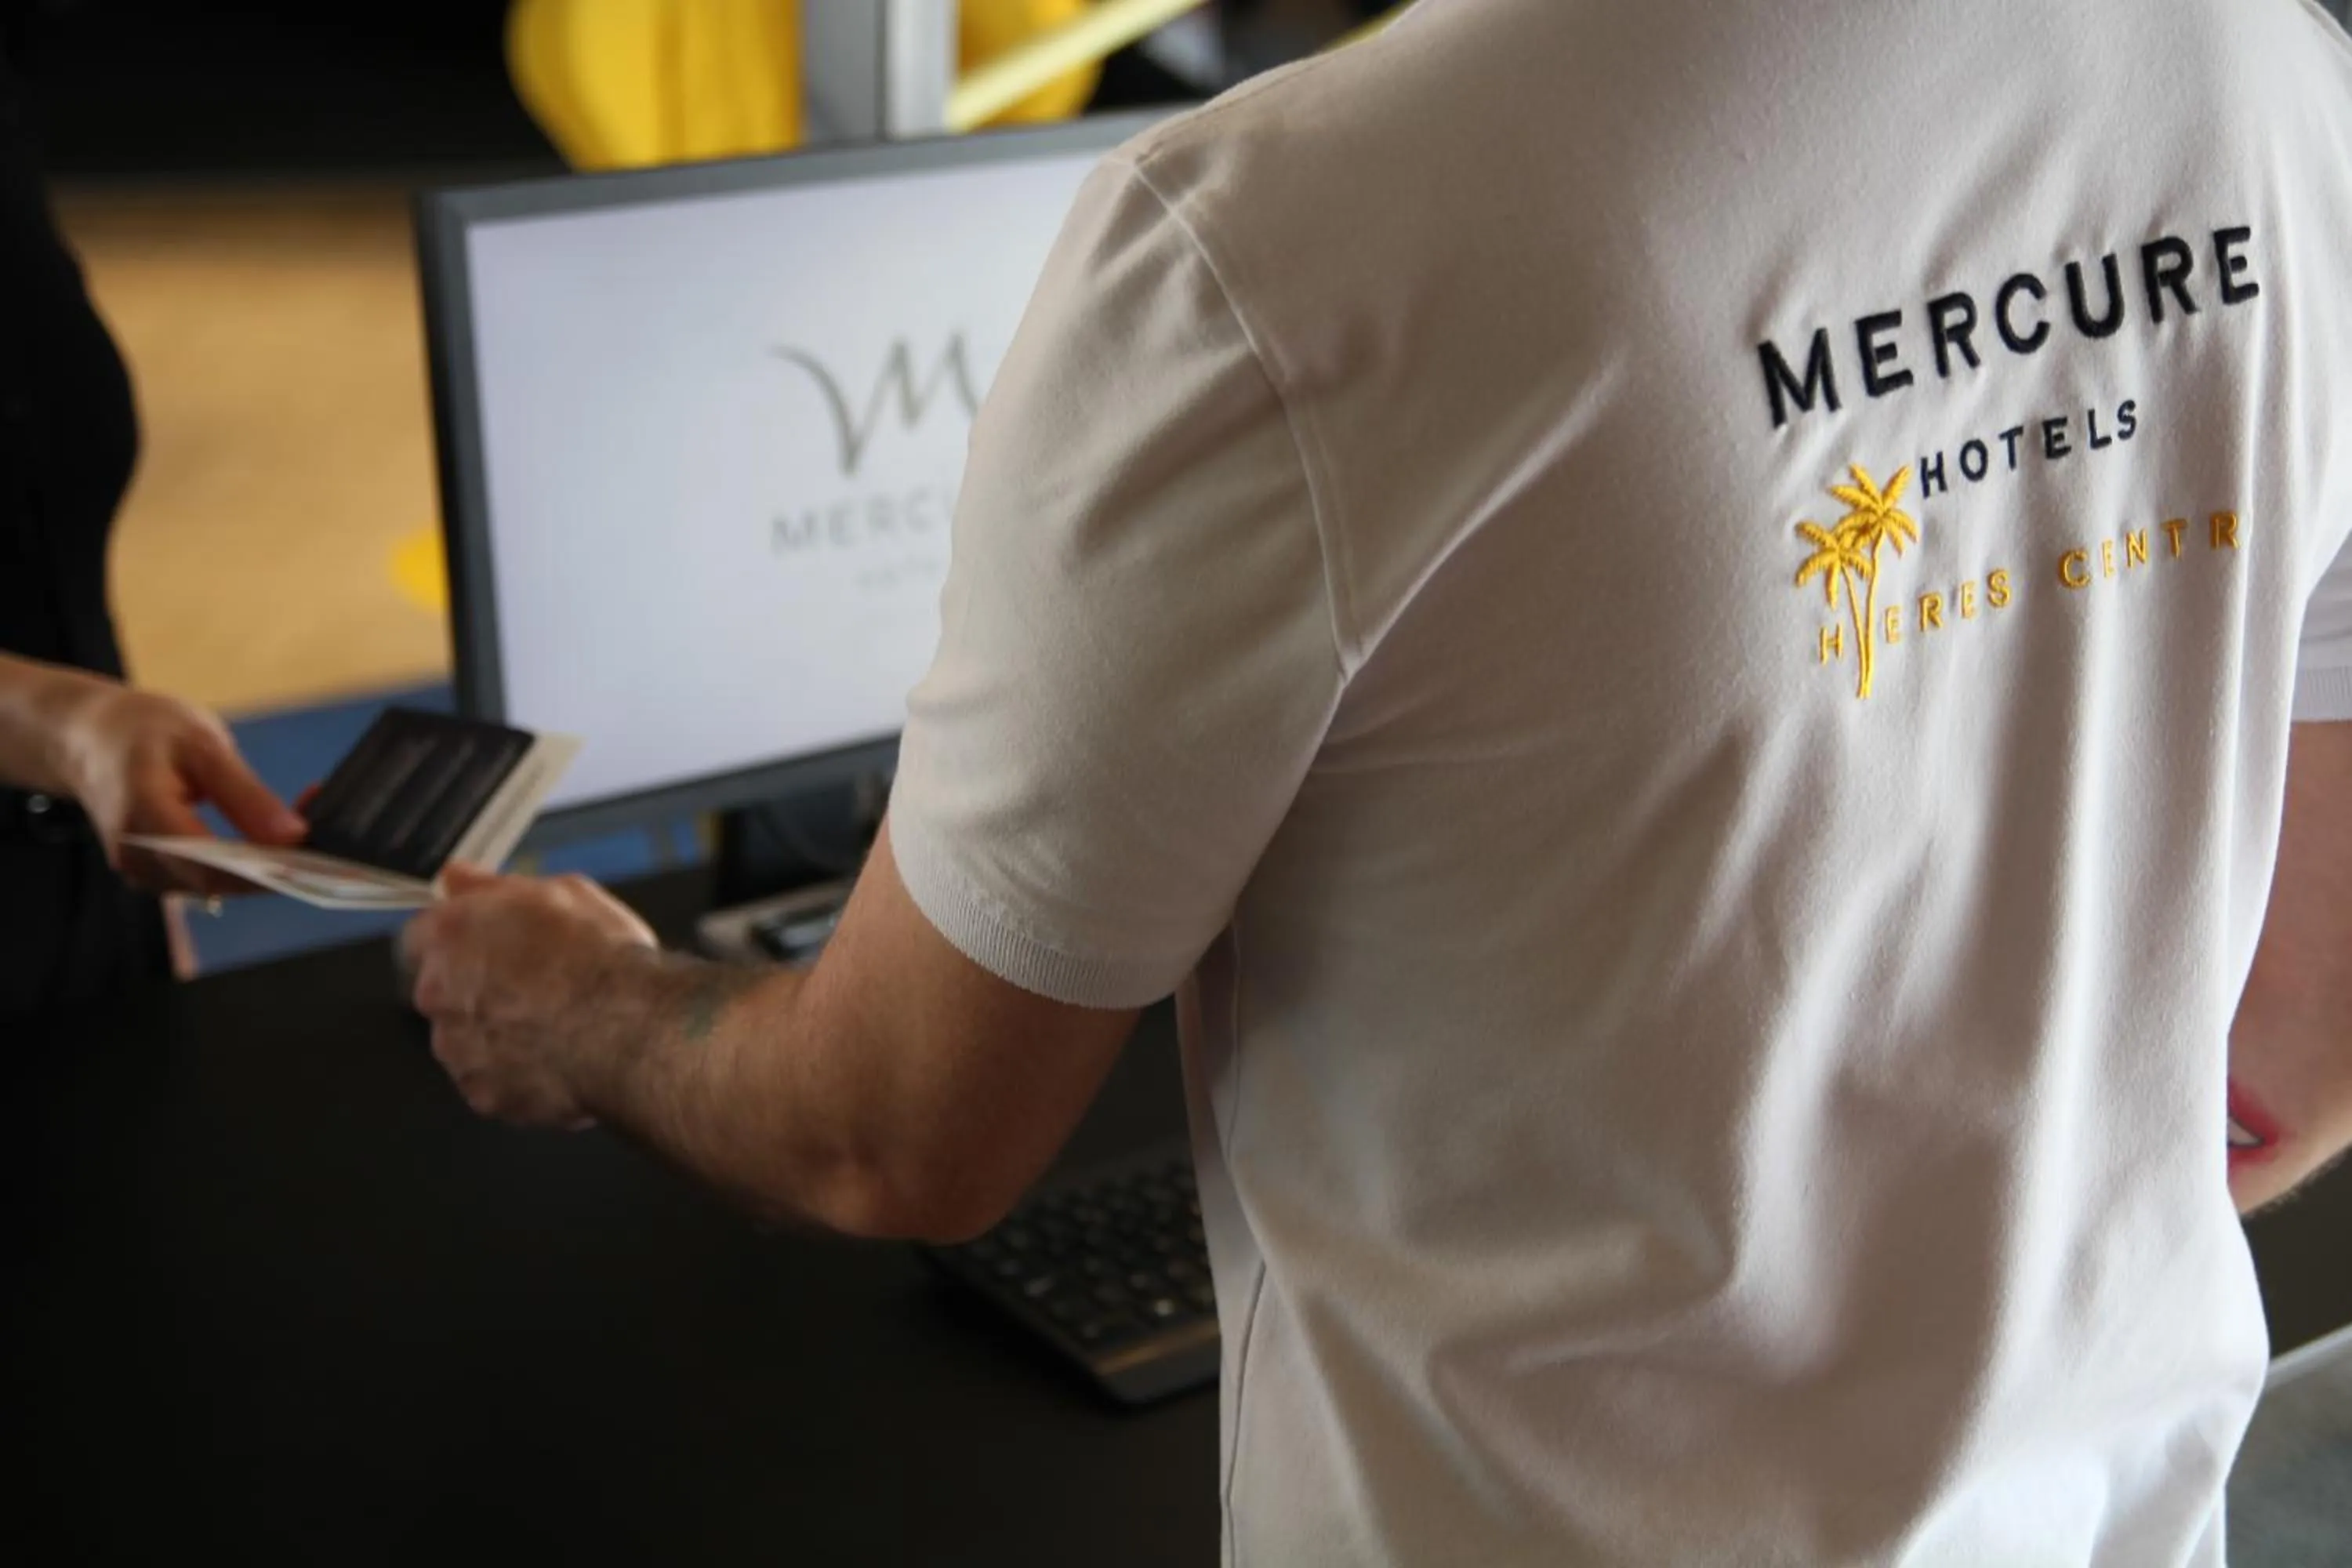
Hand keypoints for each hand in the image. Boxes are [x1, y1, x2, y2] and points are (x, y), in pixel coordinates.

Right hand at [53, 682, 305, 895]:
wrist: (90, 737)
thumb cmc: (144, 730)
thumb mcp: (201, 745)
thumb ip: (245, 794)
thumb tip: (293, 836)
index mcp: (145, 819)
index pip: (217, 869)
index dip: (273, 870)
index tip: (321, 852)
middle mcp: (139, 858)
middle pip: (222, 882)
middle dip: (278, 865)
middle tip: (325, 832)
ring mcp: (144, 871)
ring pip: (218, 885)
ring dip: (265, 865)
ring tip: (305, 826)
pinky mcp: (155, 872)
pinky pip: (207, 878)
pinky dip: (243, 862)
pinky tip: (272, 838)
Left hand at [402, 865, 659, 1128]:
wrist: (632, 1030)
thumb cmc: (603, 960)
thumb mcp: (564, 892)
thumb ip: (496, 887)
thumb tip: (458, 877)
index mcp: (452, 936)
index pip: (422, 936)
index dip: (460, 942)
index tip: (489, 947)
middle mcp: (440, 994)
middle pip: (443, 991)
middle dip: (479, 990)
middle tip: (535, 988)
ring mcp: (457, 1050)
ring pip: (466, 1040)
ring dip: (497, 1034)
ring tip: (554, 1028)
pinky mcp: (483, 1094)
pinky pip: (492, 1082)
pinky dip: (517, 1075)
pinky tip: (558, 1059)